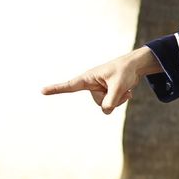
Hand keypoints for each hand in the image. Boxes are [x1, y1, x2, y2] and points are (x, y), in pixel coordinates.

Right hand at [42, 46, 161, 113]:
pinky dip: (121, 99)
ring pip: (106, 105)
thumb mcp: (119, 86)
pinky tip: (126, 90)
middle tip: (120, 85)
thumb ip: (112, 101)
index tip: (42, 91)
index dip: (56, 89)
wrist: (135, 66)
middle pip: (99, 102)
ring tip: (124, 86)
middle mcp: (91, 85)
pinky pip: (111, 104)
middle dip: (113, 98)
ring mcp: (98, 90)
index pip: (70, 86)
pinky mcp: (105, 93)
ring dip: (118, 99)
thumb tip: (105, 112)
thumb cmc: (125, 71)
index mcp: (89, 78)